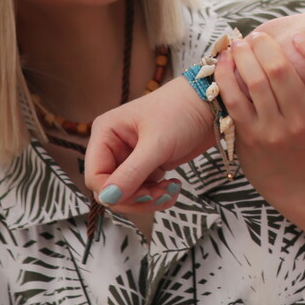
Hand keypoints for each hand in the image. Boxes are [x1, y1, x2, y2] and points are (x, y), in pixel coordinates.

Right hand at [85, 78, 216, 209]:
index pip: (95, 176)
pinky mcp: (147, 166)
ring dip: (149, 199)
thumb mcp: (156, 144)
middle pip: (110, 189)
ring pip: (127, 194)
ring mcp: (130, 157)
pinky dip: (157, 196)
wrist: (210, 105)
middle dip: (135, 198)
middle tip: (160, 195)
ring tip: (172, 191)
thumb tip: (108, 199)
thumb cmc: (180, 112)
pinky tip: (174, 187)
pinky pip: (143, 191)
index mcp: (105, 133)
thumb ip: (131, 173)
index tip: (142, 194)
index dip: (113, 192)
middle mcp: (113, 146)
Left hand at [216, 32, 304, 196]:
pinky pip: (234, 98)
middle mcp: (299, 120)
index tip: (299, 37)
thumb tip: (284, 38)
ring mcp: (273, 129)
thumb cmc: (302, 135)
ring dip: (243, 55)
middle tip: (258, 36)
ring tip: (239, 44)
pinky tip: (224, 63)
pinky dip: (226, 75)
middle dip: (265, 45)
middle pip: (281, 71)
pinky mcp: (249, 136)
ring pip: (254, 82)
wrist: (293, 179)